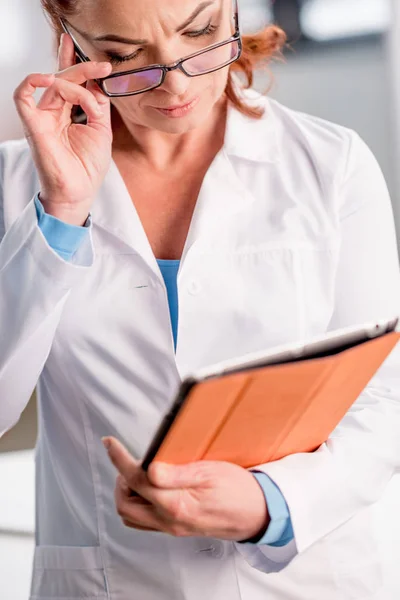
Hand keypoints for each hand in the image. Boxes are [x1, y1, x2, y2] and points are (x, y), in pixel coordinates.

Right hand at [13, 33, 112, 224]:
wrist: (79, 192)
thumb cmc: (88, 167)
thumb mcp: (102, 130)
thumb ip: (98, 105)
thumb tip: (98, 82)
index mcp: (70, 113)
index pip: (72, 82)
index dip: (81, 64)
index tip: (104, 62)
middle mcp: (54, 112)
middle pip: (65, 78)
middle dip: (84, 67)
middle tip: (104, 66)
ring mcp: (43, 117)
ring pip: (54, 84)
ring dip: (76, 84)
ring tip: (92, 98)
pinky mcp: (33, 124)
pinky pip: (22, 96)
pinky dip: (33, 82)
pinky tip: (50, 78)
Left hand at [102, 437, 269, 540]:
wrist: (258, 513)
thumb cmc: (239, 490)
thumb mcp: (210, 472)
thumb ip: (176, 472)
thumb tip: (148, 468)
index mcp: (176, 504)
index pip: (136, 479)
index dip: (119, 458)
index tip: (110, 443)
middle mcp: (170, 520)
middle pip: (125, 502)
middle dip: (119, 478)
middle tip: (127, 459)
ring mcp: (172, 527)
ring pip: (131, 515)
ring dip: (127, 493)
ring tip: (137, 473)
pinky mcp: (176, 528)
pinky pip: (144, 521)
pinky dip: (138, 503)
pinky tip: (149, 488)